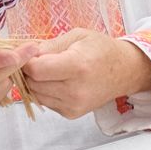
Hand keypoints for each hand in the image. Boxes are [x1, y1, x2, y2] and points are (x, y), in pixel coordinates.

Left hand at [20, 28, 150, 118]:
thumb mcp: (77, 36)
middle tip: (39, 60)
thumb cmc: (101, 49)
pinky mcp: (71, 113)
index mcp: (77, 66)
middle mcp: (75, 90)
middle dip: (30, 71)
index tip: (32, 54)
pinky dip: (46, 92)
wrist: (124, 71)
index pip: (36, 70)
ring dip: (36, 82)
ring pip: (36, 95)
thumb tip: (25, 52)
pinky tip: (58, 81)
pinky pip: (46, 102)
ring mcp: (74, 105)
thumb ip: (49, 45)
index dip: (28, 61)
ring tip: (50, 70)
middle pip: (33, 84)